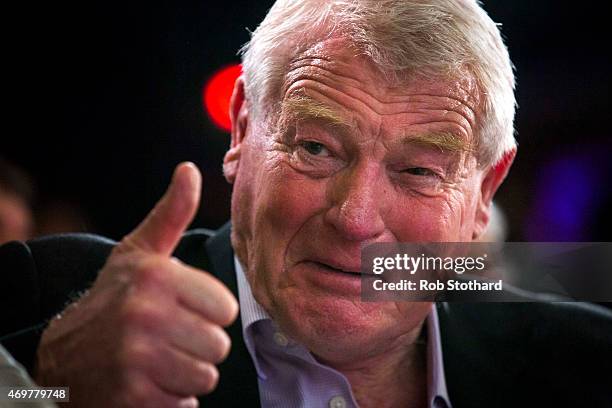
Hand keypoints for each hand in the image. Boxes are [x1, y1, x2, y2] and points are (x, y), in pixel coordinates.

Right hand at [35, 163, 238, 407]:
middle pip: (218, 345)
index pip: (226, 309)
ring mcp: (136, 360)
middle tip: (169, 336)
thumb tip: (190, 169)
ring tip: (159, 358)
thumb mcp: (140, 252)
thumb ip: (172, 213)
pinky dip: (171, 397)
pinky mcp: (132, 397)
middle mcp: (145, 316)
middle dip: (199, 345)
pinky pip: (184, 403)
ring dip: (187, 373)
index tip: (182, 308)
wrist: (64, 355)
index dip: (208, 312)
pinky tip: (147, 381)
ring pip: (205, 376)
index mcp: (156, 277)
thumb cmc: (114, 298)